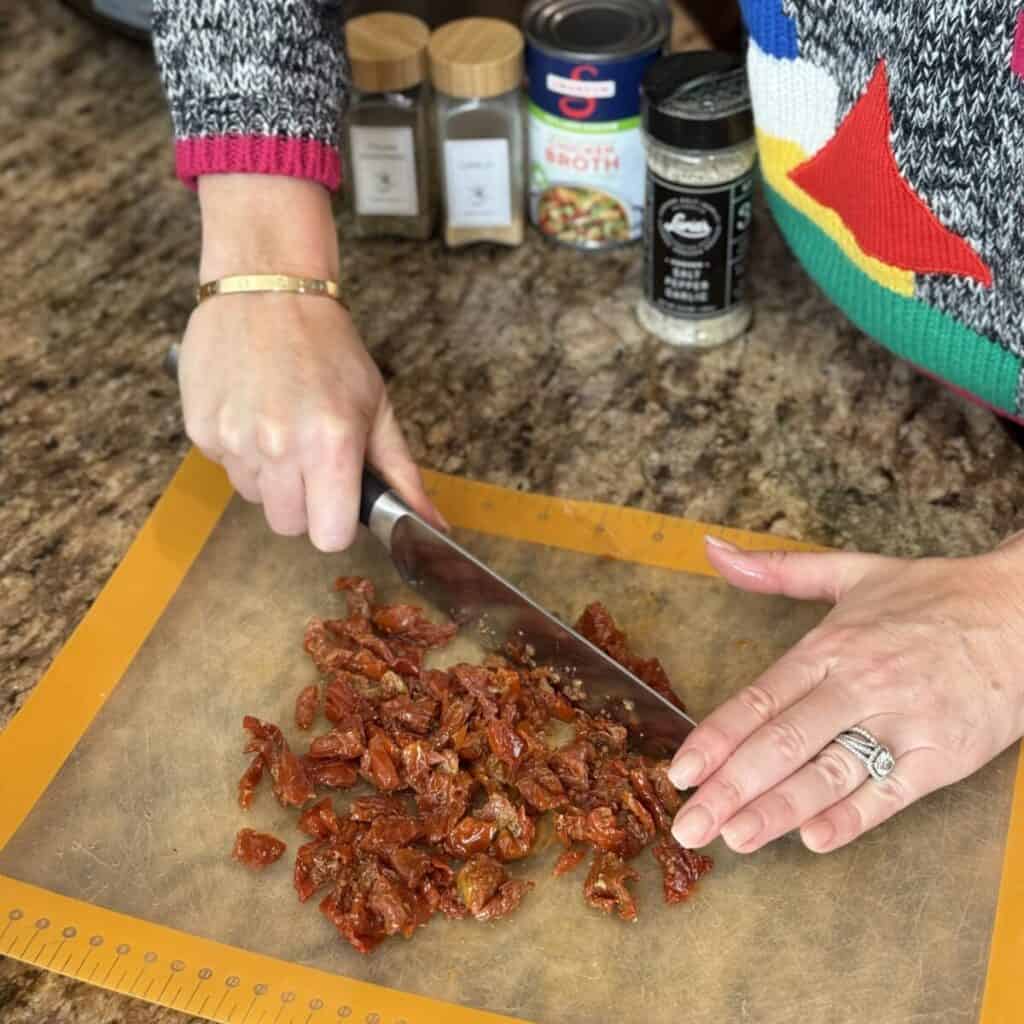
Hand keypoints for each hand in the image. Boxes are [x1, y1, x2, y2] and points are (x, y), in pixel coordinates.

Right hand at [180, 175, 443, 549]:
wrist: (268, 288)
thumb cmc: (329, 348)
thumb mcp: (377, 407)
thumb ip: (401, 474)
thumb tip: (433, 526)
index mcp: (331, 445)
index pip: (329, 537)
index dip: (337, 522)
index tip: (339, 498)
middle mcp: (278, 448)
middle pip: (289, 526)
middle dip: (304, 503)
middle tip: (311, 459)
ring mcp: (233, 441)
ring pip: (255, 500)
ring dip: (271, 477)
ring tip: (281, 426)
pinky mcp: (200, 430)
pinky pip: (224, 469)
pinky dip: (240, 452)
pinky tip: (252, 412)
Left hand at [667, 533, 1023, 853]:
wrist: (1023, 609)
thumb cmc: (933, 597)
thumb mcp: (850, 573)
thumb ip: (776, 570)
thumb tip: (711, 549)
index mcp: (828, 646)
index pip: (758, 699)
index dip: (716, 738)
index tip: (680, 771)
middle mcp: (857, 684)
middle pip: (783, 742)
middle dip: (730, 787)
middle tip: (690, 825)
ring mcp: (902, 720)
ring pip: (829, 771)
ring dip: (778, 809)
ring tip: (735, 837)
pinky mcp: (944, 753)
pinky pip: (892, 791)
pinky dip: (854, 816)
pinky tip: (815, 839)